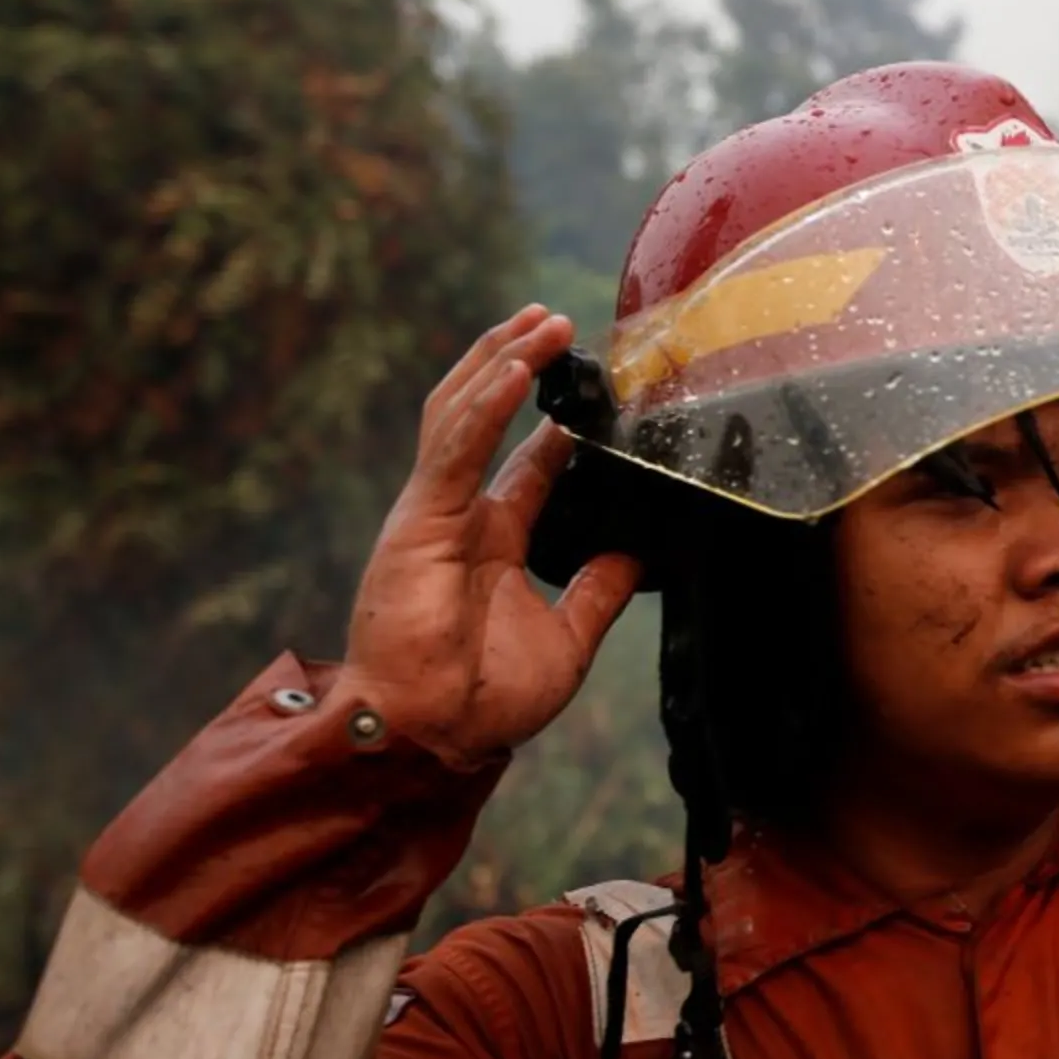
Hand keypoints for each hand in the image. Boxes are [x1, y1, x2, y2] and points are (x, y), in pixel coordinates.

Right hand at [342, 304, 641, 766]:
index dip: (556, 418)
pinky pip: (455, 446)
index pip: (529, 460)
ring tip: (542, 322)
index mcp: (493, 539)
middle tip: (559, 321)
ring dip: (503, 362)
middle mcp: (461, 514)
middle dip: (519, 364)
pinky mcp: (420, 517)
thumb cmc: (486, 699)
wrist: (437, 736)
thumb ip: (599, 591)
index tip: (592, 384)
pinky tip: (515, 368)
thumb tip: (638, 552)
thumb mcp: (569, 637)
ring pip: (465, 413)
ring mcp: (436, 510)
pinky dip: (486, 403)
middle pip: (487, 416)